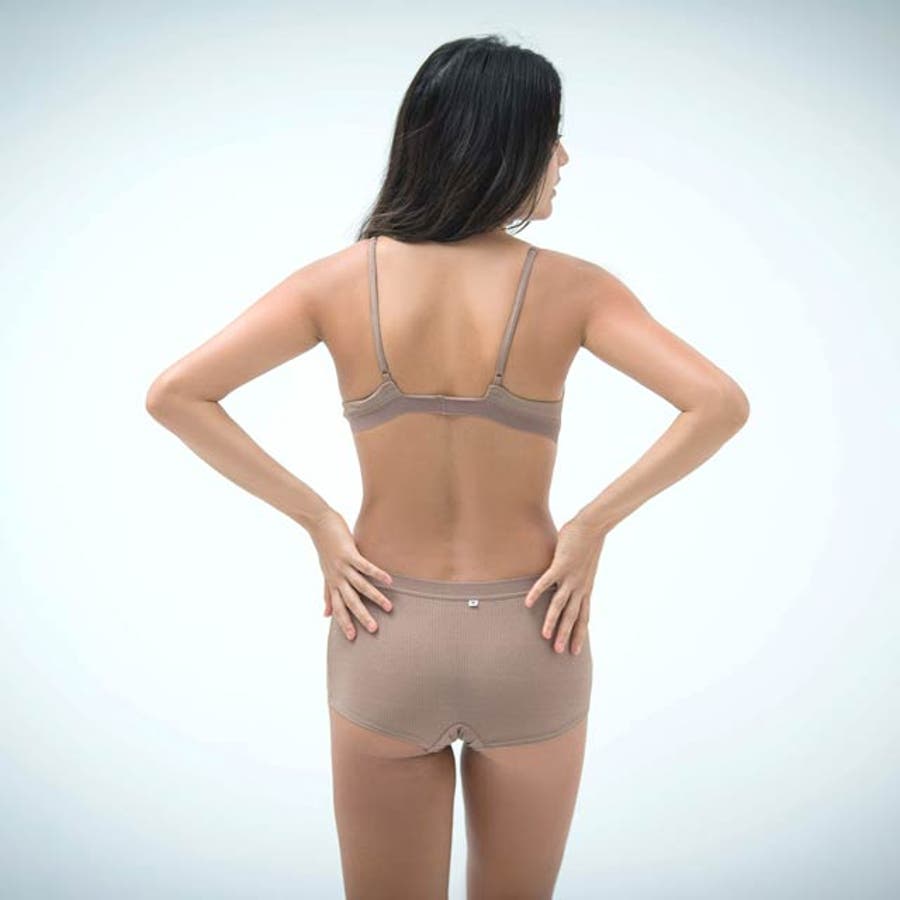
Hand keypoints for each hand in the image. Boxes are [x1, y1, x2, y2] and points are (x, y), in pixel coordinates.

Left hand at [307, 508, 393, 640]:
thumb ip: (327, 594)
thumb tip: (324, 615)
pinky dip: (377, 573)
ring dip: (375, 597)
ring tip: (388, 607)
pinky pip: (365, 566)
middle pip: (350, 601)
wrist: (319, 525)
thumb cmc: (325, 549)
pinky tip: (389, 580)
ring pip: (361, 586)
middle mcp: (337, 577)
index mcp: (333, 583)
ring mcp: (343, 566)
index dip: (344, 622)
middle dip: (361, 616)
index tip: (352, 638)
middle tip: (374, 629)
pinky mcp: (349, 554)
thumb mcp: (325, 574)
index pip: (338, 607)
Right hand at [523, 517, 605, 655]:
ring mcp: (570, 577)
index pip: (584, 617)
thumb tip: (568, 580)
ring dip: (552, 622)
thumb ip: (576, 577)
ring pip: (560, 605)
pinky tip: (528, 603)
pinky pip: (546, 583)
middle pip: (572, 616)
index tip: (576, 651)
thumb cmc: (587, 543)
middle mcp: (580, 587)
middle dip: (566, 635)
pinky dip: (537, 593)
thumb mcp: (584, 567)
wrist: (592, 527)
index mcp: (586, 589)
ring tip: (545, 636)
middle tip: (560, 652)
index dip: (580, 634)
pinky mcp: (561, 566)